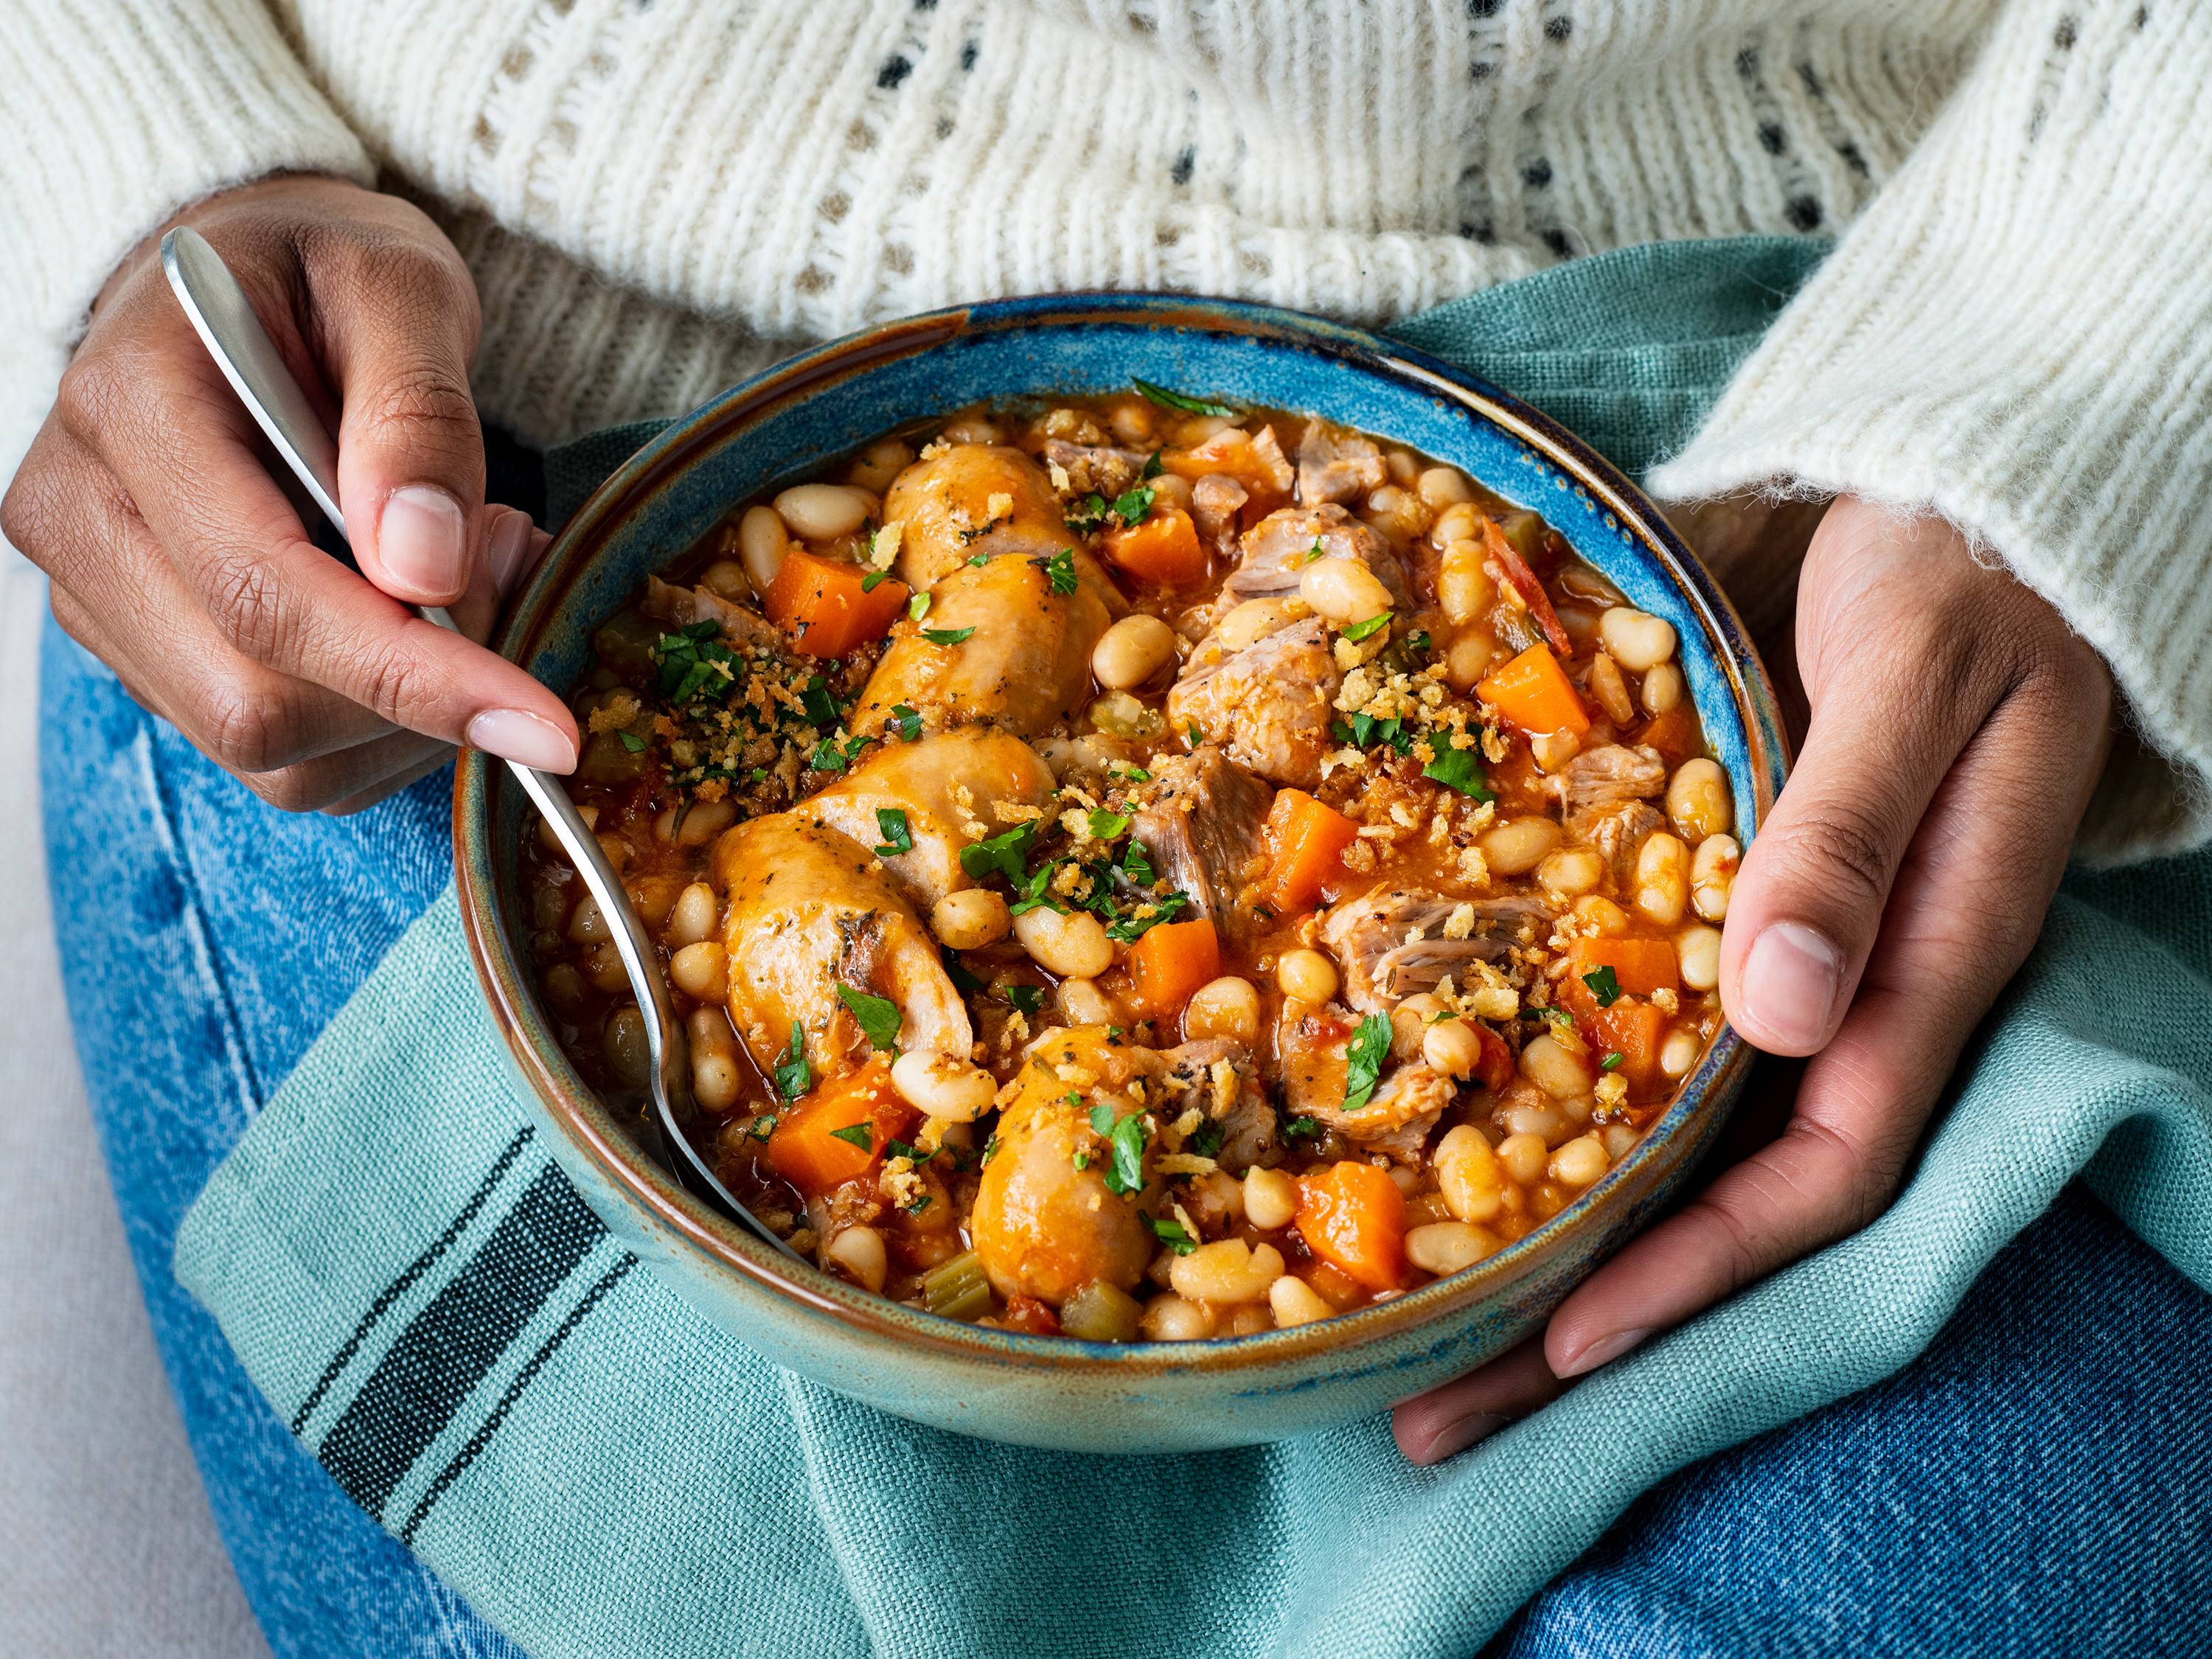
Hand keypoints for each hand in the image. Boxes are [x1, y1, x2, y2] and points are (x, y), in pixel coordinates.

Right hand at [2, 174, 576, 812]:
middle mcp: (81, 521)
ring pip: (271, 753)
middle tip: (507, 564)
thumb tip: (423, 569)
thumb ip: (416, 415)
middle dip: (417, 688)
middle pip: (256, 703)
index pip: (263, 595)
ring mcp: (101, 601)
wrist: (248, 280)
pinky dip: (385, 725)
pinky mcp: (146, 654)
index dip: (414, 676)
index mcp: (130, 409)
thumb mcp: (399, 285)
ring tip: (467, 578)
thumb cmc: (323, 271)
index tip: (543, 725)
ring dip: (409, 713)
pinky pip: (282, 755)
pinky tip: (424, 628)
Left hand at [1394, 496, 2113, 1461]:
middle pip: (1721, 1192)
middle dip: (1590, 1309)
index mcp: (1922, 959)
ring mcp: (1772, 955)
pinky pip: (1627, 1028)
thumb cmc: (1953, 575)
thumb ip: (1850, 833)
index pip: (1820, 1165)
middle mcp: (1842, 989)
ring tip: (1405, 1316)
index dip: (1698, 1266)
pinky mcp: (1708, 903)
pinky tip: (1429, 1127)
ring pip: (1664, 1132)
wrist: (1937, 500)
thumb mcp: (1914, 682)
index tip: (1566, 1344)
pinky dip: (1544, 1094)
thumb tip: (1779, 1014)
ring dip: (1548, 1230)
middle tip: (1428, 1402)